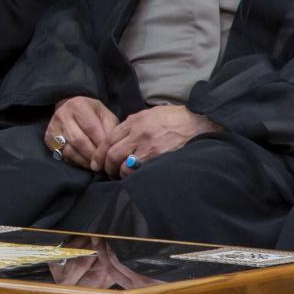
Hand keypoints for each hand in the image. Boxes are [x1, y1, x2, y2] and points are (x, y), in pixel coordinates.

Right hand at [44, 95, 119, 170]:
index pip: (92, 129)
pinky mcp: (48, 138)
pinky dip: (76, 162)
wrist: (68, 108)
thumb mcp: (104, 114)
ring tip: (96, 164)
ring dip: (85, 161)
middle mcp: (62, 115)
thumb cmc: (91, 113)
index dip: (102, 145)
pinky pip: (63, 155)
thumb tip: (112, 148)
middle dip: (94, 156)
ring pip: (70, 151)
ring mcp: (53, 127)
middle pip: (79, 141)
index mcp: (78, 106)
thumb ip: (111, 128)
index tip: (111, 155)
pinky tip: (85, 162)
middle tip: (104, 164)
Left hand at [100, 105, 218, 176]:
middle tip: (106, 172)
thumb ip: (132, 125)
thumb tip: (119, 137)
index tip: (95, 162)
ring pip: (125, 166)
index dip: (99, 153)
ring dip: (120, 174)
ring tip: (121, 177)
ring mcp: (150, 147)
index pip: (108, 139)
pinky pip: (142, 171)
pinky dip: (136, 176)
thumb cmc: (174, 118)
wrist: (198, 122)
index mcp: (134, 122)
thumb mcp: (149, 114)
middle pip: (112, 154)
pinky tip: (136, 178)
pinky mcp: (161, 158)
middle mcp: (139, 134)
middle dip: (106, 166)